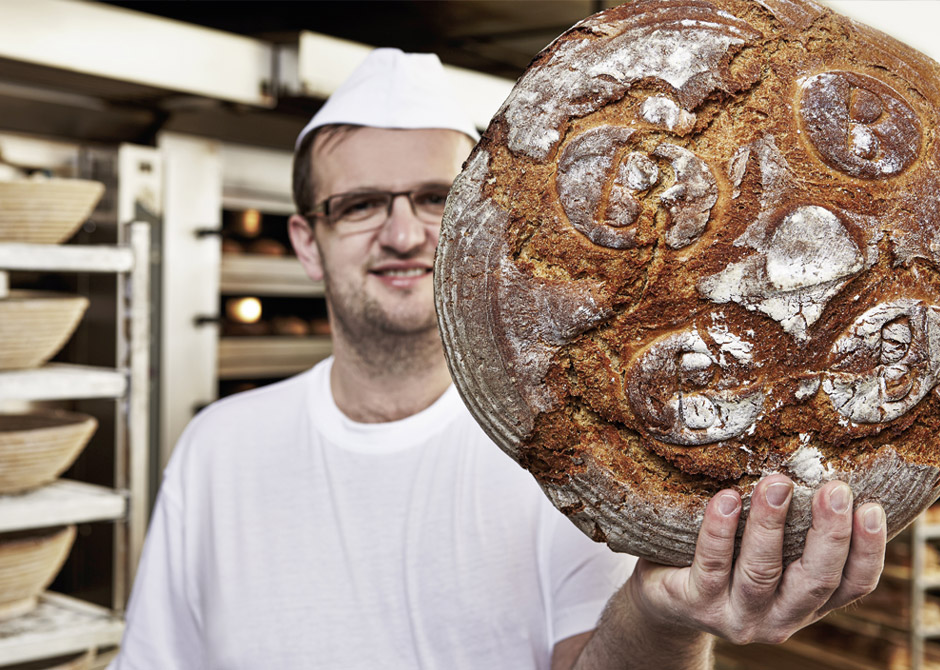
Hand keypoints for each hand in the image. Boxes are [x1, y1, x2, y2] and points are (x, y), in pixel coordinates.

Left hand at [630, 474, 885, 644]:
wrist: (666, 600)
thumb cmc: (728, 564)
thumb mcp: (771, 556)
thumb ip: (796, 533)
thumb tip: (818, 468)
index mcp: (807, 604)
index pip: (852, 585)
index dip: (867, 550)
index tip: (870, 507)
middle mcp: (779, 618)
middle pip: (814, 580)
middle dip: (828, 534)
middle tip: (834, 489)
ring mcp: (737, 615)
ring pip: (760, 572)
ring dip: (770, 524)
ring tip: (777, 482)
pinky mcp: (696, 604)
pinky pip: (710, 564)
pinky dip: (720, 530)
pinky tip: (725, 498)